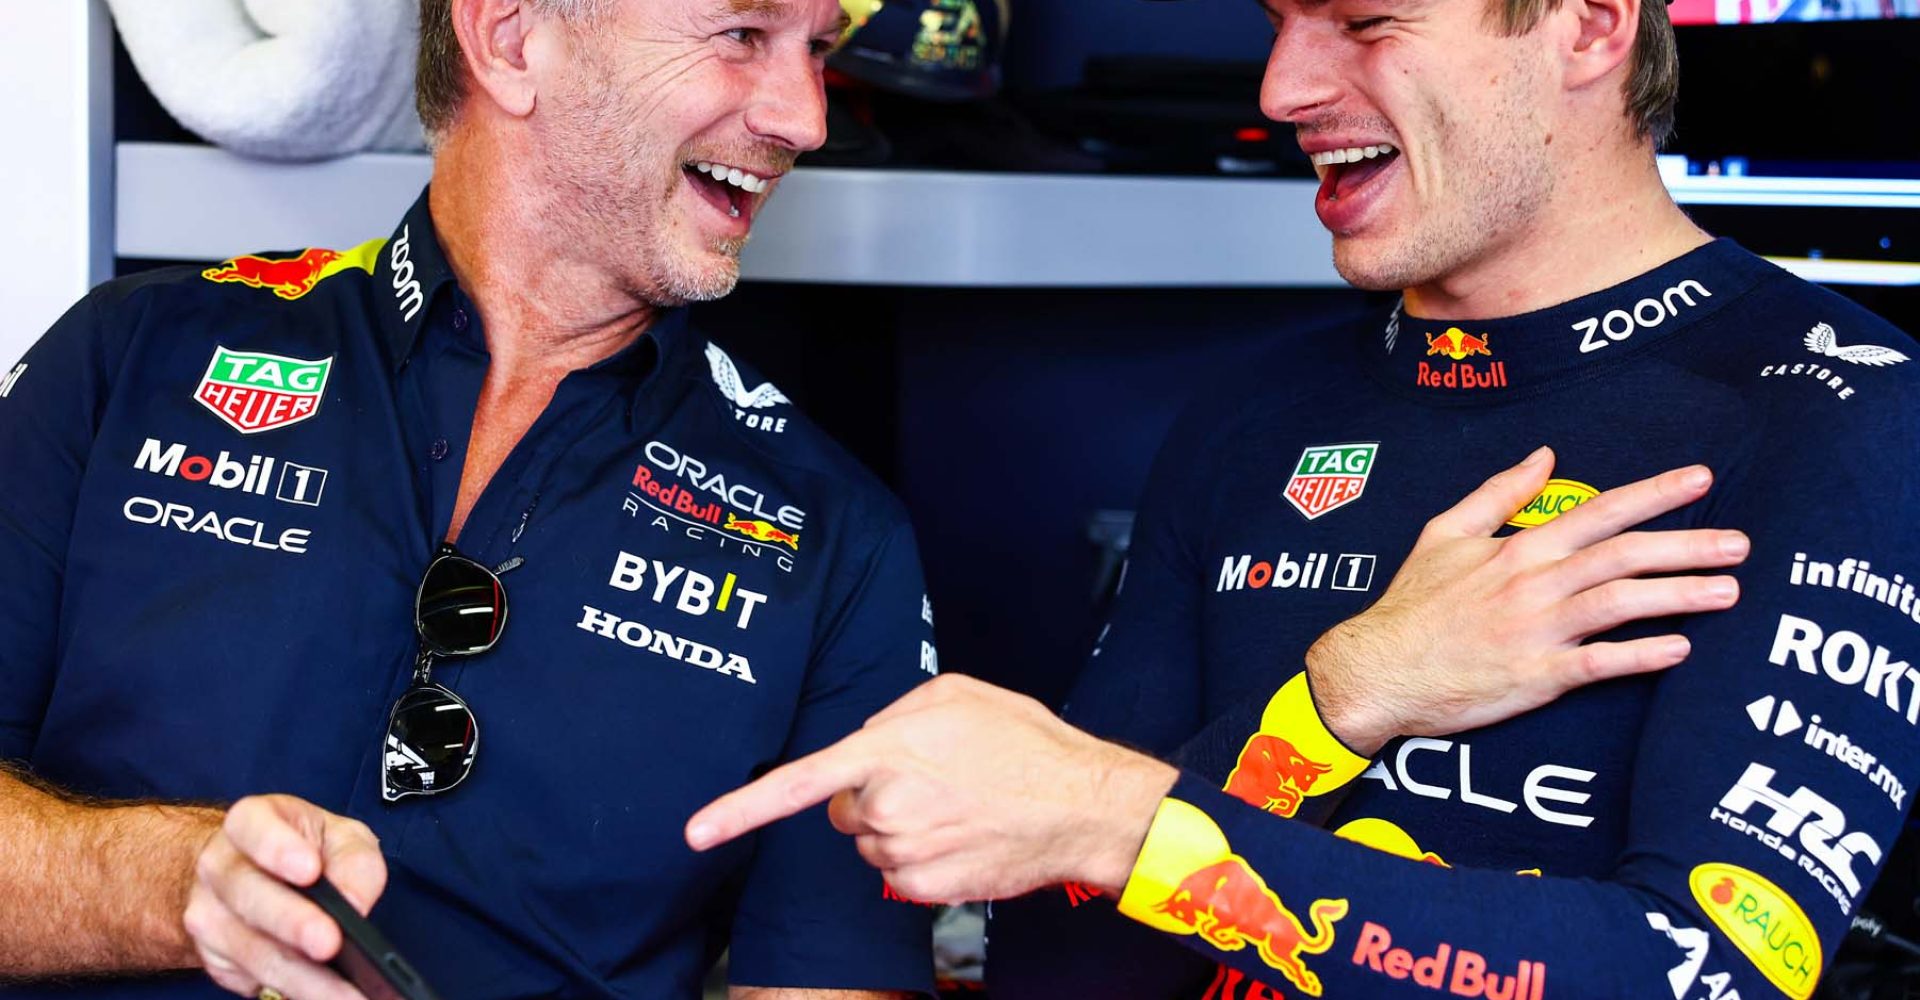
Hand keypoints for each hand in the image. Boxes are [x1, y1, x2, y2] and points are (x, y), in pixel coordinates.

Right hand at [183, 795, 386, 999]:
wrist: (250, 873)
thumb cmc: (303, 849)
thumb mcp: (340, 836)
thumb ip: (355, 860)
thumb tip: (356, 903)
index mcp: (249, 822)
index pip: (254, 828)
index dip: (279, 848)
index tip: (310, 871)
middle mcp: (219, 866)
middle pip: (250, 897)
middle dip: (293, 924)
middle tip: (330, 942)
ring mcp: (209, 916)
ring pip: (253, 950)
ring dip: (302, 977)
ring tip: (344, 992)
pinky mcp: (216, 959)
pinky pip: (252, 980)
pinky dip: (291, 992)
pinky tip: (323, 997)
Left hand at [685, 674, 1176, 902]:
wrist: (1082, 805)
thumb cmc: (1027, 744)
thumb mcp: (958, 694)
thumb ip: (896, 711)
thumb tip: (872, 739)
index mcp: (886, 751)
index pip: (799, 784)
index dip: (740, 809)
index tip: (696, 832)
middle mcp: (886, 806)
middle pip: (847, 809)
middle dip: (874, 796)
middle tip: (935, 781)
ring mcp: (904, 852)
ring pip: (874, 842)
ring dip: (903, 826)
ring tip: (961, 805)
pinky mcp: (924, 887)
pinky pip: (900, 872)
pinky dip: (925, 858)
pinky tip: (965, 836)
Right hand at [1308, 447, 1747, 754]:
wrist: (1377, 668)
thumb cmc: (1411, 605)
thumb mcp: (1444, 533)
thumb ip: (1499, 493)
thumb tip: (1545, 455)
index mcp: (1520, 548)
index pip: (1600, 511)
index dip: (1655, 493)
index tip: (1701, 479)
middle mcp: (1535, 584)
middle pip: (1625, 555)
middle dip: (1689, 545)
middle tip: (1741, 543)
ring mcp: (1537, 631)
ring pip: (1621, 603)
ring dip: (1679, 595)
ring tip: (1729, 592)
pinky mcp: (1535, 677)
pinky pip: (1598, 663)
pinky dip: (1640, 655)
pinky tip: (1678, 649)